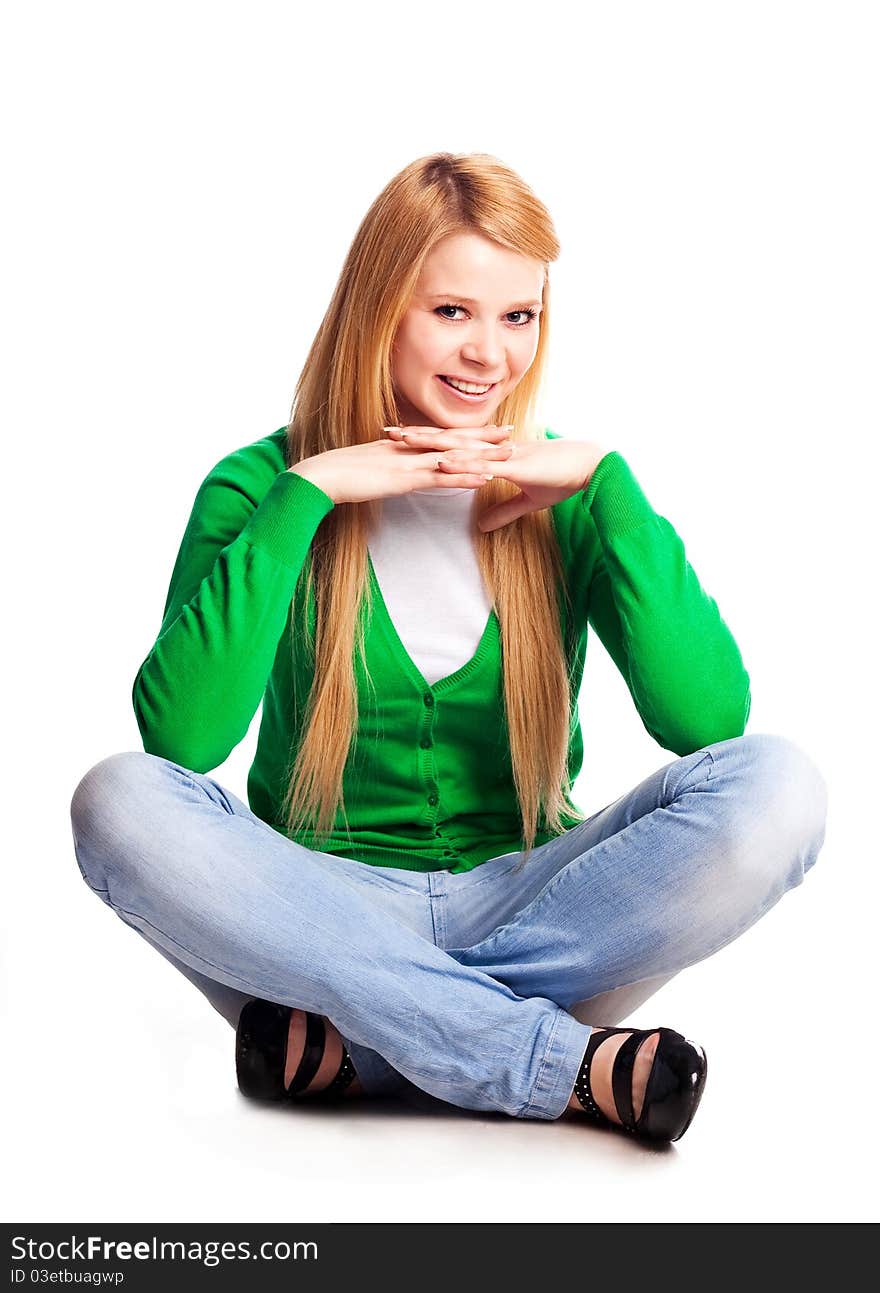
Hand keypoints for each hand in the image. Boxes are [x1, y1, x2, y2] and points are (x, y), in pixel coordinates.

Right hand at [289, 423, 515, 504]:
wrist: (321, 476)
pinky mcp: (404, 479)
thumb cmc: (339, 475)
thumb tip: (399, 471)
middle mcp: (409, 448)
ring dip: (483, 456)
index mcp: (402, 445)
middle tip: (511, 433)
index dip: (465, 433)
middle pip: (453, 440)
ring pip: (454, 457)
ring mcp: (408, 462)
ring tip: (509, 455)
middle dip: (483, 437)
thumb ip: (387, 466)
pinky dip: (464, 477)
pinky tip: (484, 478)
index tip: (486, 431)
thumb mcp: (369, 468)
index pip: (440, 436)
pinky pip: (440, 478)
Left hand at [389, 427, 609, 531]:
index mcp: (494, 453)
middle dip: (417, 437)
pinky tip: (440, 463)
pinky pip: (482, 464)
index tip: (402, 441)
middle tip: (386, 434)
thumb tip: (480, 526)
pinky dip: (461, 464)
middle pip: (447, 440)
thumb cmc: (564, 479)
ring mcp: (502, 454)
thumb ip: (503, 511)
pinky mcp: (514, 465)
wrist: (591, 468)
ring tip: (403, 442)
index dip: (428, 443)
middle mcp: (493, 448)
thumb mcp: (528, 500)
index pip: (454, 444)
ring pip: (459, 447)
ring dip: (431, 445)